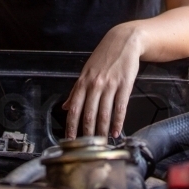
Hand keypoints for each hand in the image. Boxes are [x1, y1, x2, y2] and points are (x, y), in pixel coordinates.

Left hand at [62, 23, 142, 139]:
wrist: (124, 41)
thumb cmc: (104, 56)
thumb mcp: (86, 71)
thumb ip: (76, 91)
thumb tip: (65, 107)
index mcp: (83, 82)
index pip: (74, 108)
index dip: (71, 126)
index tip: (69, 139)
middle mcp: (95, 84)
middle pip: (89, 114)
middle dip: (87, 133)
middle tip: (87, 147)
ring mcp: (110, 85)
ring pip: (104, 113)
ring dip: (103, 131)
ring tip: (102, 143)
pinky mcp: (124, 85)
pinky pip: (120, 107)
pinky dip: (118, 122)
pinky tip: (116, 131)